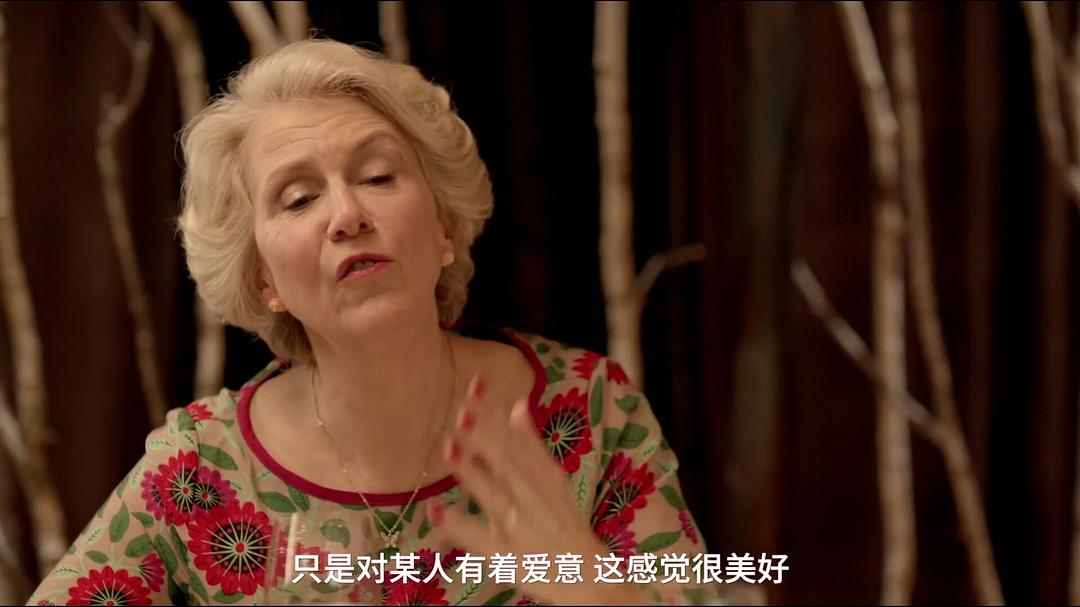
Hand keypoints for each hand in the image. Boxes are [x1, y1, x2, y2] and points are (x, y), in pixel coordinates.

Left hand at [426, 375, 647, 604]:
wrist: (591, 580)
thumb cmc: (564, 524)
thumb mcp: (555, 480)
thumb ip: (532, 444)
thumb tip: (516, 403)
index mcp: (547, 479)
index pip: (519, 439)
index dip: (496, 415)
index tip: (475, 387)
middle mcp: (535, 500)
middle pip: (508, 463)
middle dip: (485, 436)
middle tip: (461, 411)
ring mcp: (521, 529)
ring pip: (495, 496)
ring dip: (472, 472)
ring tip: (449, 447)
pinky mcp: (507, 557)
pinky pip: (481, 540)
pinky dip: (459, 526)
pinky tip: (436, 510)